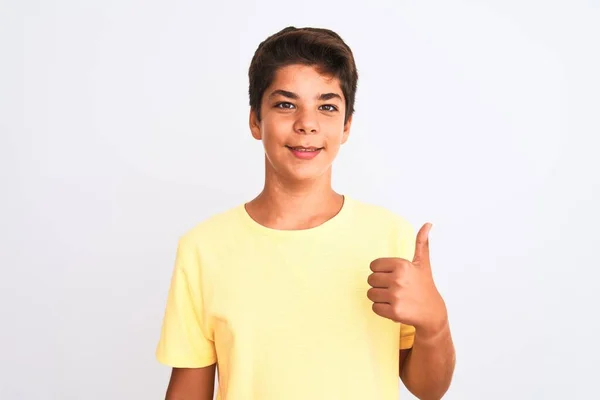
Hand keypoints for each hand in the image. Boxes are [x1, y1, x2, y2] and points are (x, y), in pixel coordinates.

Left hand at [367, 223, 447, 337]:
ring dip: (379, 297)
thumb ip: (421, 243)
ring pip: (371, 294)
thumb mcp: (422, 263)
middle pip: (370, 280)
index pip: (373, 266)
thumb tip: (428, 224)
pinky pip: (374, 307)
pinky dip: (381, 309)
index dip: (381, 272)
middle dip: (379, 285)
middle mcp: (398, 279)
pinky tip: (394, 307)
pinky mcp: (394, 311)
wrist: (432, 312)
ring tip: (394, 298)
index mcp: (401, 265)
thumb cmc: (424, 285)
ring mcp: (396, 296)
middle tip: (394, 288)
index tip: (392, 276)